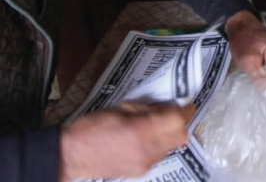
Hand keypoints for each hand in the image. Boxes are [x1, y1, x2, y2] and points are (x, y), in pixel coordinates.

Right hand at [59, 102, 195, 180]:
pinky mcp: (142, 171)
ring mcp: (145, 163)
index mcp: (140, 130)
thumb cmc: (92, 126)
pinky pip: (161, 154)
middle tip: (172, 112)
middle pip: (181, 135)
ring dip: (170, 133)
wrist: (72, 155)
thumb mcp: (122, 108)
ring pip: (173, 146)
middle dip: (181, 122)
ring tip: (156, 125)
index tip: (185, 103)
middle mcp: (146, 150)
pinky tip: (147, 138)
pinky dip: (160, 144)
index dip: (185, 109)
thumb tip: (168, 106)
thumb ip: (148, 108)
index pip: (177, 120)